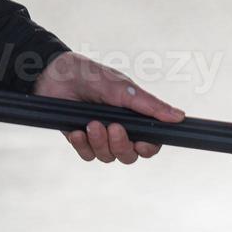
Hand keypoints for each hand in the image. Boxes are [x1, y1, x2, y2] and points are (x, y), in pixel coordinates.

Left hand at [33, 52, 184, 163]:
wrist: (53, 73)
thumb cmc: (91, 75)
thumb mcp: (123, 88)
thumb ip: (150, 105)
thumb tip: (179, 116)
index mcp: (134, 117)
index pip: (150, 143)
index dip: (148, 148)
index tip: (142, 143)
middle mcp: (120, 130)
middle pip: (130, 155)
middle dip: (121, 145)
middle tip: (112, 127)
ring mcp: (99, 136)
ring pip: (108, 157)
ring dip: (100, 143)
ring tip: (91, 124)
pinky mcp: (80, 140)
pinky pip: (87, 155)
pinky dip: (83, 145)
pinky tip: (77, 130)